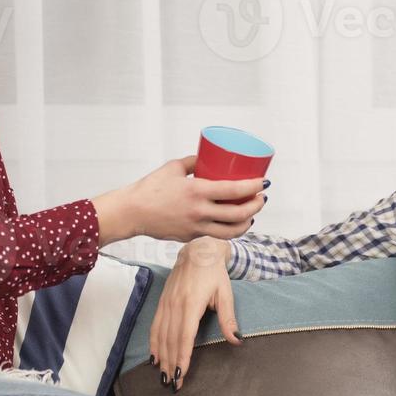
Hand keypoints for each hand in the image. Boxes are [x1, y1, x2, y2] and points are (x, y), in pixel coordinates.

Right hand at [92, 155, 265, 244]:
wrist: (132, 212)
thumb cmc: (150, 188)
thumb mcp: (174, 167)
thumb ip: (194, 162)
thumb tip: (208, 158)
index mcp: (197, 191)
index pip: (234, 190)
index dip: (253, 187)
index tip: (263, 182)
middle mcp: (199, 212)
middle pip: (239, 214)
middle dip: (256, 206)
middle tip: (261, 198)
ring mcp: (196, 227)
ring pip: (231, 231)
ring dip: (247, 222)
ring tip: (252, 214)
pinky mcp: (190, 236)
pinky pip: (216, 234)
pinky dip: (229, 229)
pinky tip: (233, 222)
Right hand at [149, 237, 242, 391]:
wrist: (198, 251)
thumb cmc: (214, 273)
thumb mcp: (226, 294)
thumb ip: (228, 319)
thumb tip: (237, 340)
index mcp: (191, 304)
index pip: (185, 337)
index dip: (182, 357)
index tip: (180, 375)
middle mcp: (175, 305)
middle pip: (171, 340)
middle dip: (171, 364)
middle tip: (172, 384)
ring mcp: (166, 304)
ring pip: (161, 336)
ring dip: (161, 357)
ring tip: (162, 376)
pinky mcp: (162, 302)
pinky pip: (155, 326)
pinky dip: (154, 343)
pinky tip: (154, 357)